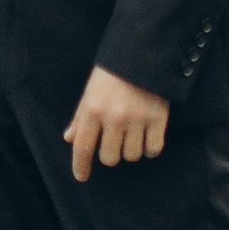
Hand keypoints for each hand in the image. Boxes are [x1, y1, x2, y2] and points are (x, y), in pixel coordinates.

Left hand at [65, 63, 167, 181]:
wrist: (143, 53)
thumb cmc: (112, 72)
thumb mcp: (90, 91)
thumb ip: (80, 117)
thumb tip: (70, 139)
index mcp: (93, 109)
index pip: (83, 147)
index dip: (81, 166)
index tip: (82, 176)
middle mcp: (114, 117)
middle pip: (109, 158)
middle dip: (109, 154)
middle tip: (113, 141)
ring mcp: (137, 119)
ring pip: (131, 156)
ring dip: (129, 150)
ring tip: (131, 135)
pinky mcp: (158, 119)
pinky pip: (153, 149)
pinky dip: (149, 148)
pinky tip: (146, 139)